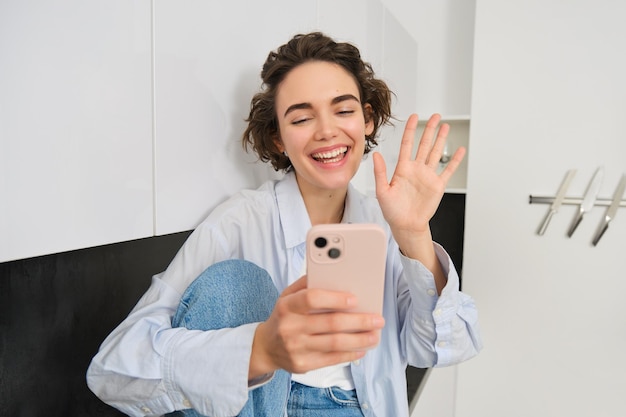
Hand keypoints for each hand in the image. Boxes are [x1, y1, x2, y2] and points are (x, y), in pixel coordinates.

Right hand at [249, 276, 384, 377]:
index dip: (335, 298)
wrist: (266, 347)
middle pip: (330, 323)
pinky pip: (332, 359)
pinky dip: (350, 354)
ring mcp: (296, 347)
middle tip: (377, 319)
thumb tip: (332, 272)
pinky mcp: (303, 364)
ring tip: (375, 335)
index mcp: (287, 306)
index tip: (355, 299)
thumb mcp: (287, 296)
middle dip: (358, 321)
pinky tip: (362, 348)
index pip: (311, 299)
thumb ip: (306, 283)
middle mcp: (290, 327)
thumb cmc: (284, 316)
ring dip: (359, 339)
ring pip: (334, 343)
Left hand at [373, 113, 465, 240]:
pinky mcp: (438, 185)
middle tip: (435, 116)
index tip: (414, 117)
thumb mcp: (382, 191)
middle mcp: (416, 170)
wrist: (406, 226)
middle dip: (429, 129)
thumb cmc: (392, 211)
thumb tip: (376, 155)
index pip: (407, 144)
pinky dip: (455, 160)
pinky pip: (448, 170)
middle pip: (424, 144)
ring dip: (441, 140)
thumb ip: (380, 172)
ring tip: (445, 126)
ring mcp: (428, 176)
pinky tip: (459, 150)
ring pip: (436, 153)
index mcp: (402, 169)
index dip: (410, 130)